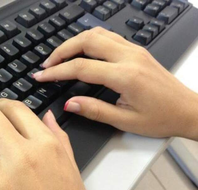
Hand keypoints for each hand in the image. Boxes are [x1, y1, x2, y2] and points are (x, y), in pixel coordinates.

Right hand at [33, 27, 197, 139]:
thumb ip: (95, 110)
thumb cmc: (162, 118)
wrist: (188, 110)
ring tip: (60, 56)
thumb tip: (70, 103)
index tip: (41, 75)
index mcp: (125, 76)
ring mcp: (134, 50)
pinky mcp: (137, 50)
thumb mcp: (125, 121)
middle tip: (47, 64)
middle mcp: (129, 57)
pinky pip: (108, 36)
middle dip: (61, 50)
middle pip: (86, 41)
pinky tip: (82, 51)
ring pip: (97, 34)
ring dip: (74, 42)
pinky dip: (89, 40)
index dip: (57, 71)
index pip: (81, 67)